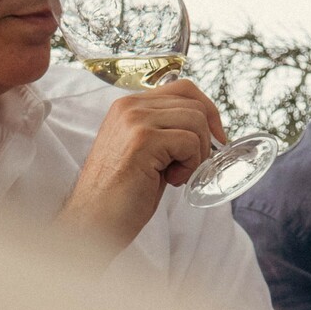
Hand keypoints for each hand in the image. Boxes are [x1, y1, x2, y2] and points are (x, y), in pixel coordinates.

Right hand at [57, 81, 226, 252]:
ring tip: (174, 174)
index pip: (184, 89)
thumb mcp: (146, 151)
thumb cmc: (121, 194)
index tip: (216, 138)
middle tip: (188, 166)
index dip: (208, 112)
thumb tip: (208, 126)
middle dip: (204, 138)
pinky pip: (190, 142)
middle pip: (195, 104)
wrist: (94, 221)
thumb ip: (167, 130)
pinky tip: (170, 180)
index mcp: (129, 106)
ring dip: (196, 154)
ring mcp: (135, 120)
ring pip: (196, 121)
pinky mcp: (143, 140)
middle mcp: (130, 106)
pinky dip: (190, 165)